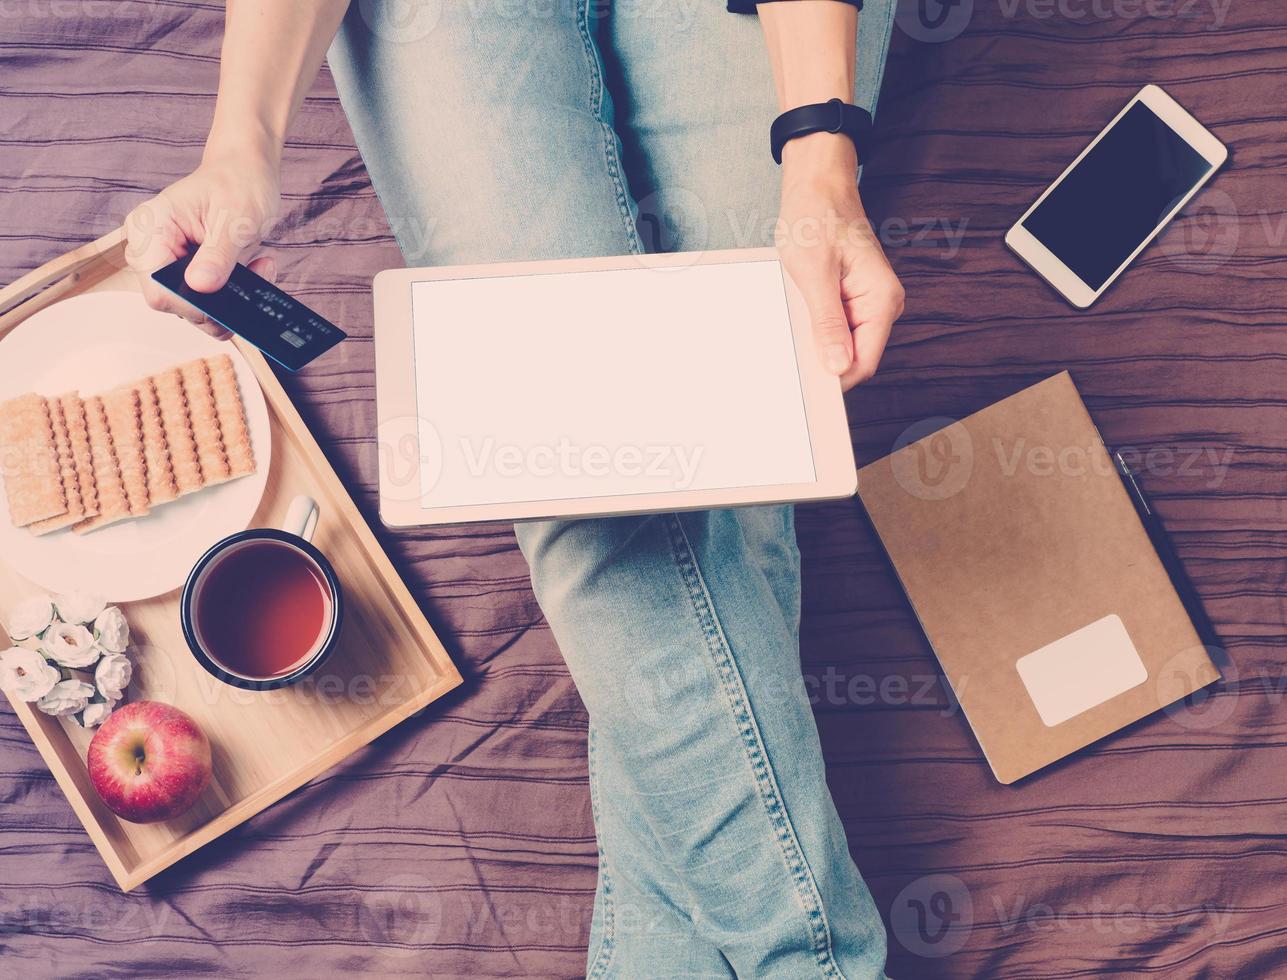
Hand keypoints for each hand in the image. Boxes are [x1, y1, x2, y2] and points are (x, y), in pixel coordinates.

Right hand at [125, 147, 280, 338]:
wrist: (246, 170)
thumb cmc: (238, 182)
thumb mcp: (236, 218)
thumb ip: (218, 254)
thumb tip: (200, 286)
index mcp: (150, 228)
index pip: (158, 289)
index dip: (192, 304)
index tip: (228, 299)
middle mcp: (152, 248)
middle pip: (174, 303)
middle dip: (219, 302)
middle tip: (256, 275)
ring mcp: (169, 262)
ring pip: (195, 307)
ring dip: (232, 299)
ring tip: (260, 266)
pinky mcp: (188, 271)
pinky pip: (209, 300)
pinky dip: (236, 295)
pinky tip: (257, 268)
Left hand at [776, 133, 903, 389]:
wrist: (817, 184)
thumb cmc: (817, 217)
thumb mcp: (815, 272)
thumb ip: (827, 322)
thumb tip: (837, 366)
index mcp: (882, 300)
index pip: (862, 363)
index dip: (834, 379)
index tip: (803, 388)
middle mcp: (881, 306)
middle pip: (852, 357)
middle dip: (821, 360)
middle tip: (787, 357)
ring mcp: (866, 304)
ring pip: (840, 344)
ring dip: (814, 341)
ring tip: (792, 320)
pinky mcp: (850, 300)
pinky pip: (833, 327)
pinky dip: (812, 326)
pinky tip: (796, 312)